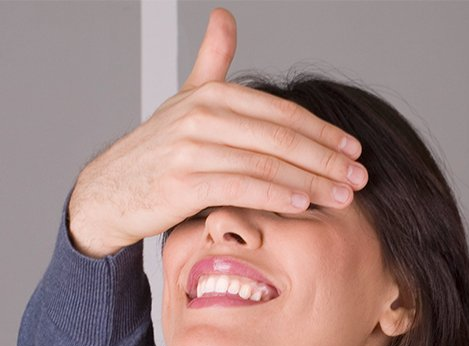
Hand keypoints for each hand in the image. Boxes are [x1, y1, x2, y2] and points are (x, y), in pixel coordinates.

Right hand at [67, 8, 367, 256]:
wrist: (109, 191)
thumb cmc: (156, 149)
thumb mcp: (186, 98)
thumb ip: (211, 60)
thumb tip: (224, 16)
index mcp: (211, 94)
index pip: (282, 113)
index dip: (322, 132)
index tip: (354, 149)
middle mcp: (201, 116)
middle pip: (281, 137)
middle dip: (327, 159)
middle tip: (360, 177)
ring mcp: (190, 149)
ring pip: (267, 164)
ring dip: (311, 182)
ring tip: (342, 195)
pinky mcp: (183, 183)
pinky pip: (242, 188)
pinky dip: (277, 197)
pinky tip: (303, 204)